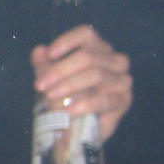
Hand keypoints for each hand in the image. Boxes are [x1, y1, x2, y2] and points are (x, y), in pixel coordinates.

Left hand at [32, 25, 132, 141]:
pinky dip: (84, 104)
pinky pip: (105, 99)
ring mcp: (122, 80)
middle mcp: (115, 60)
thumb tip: (39, 50)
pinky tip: (68, 111)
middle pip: (88, 56)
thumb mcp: (50, 80)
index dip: (68, 41)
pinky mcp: (124, 100)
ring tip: (50, 97)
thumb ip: (44, 65)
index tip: (50, 54)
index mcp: (98, 49)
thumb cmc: (65, 97)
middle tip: (40, 86)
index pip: (87, 34)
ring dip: (69, 86)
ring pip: (96, 75)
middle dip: (60, 71)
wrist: (76, 129)